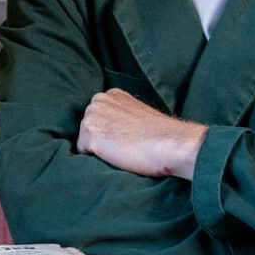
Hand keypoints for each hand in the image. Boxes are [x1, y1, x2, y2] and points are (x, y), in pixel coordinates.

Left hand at [76, 89, 206, 178]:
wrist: (171, 143)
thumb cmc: (160, 135)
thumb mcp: (138, 113)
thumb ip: (121, 114)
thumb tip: (111, 129)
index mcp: (112, 94)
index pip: (97, 117)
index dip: (108, 132)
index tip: (124, 138)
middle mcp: (98, 100)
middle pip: (87, 128)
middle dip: (100, 139)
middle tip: (125, 146)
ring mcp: (92, 115)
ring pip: (84, 141)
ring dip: (98, 150)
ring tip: (122, 150)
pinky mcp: (89, 134)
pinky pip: (83, 154)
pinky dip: (96, 159)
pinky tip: (116, 156)